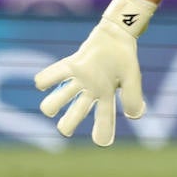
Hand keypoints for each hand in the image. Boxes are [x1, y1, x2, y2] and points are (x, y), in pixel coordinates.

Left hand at [34, 0, 153, 145]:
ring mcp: (79, 80)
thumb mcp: (132, 77)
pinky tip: (42, 84)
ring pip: (59, 99)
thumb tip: (134, 116)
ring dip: (52, 104)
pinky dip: (45, 80)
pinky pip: (53, 76)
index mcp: (106, 96)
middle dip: (67, 124)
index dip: (102, 132)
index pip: (104, 118)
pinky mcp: (71, 66)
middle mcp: (90, 91)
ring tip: (50, 109)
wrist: (117, 35)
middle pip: (75, 114)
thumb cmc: (125, 57)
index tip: (101, 142)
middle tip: (65, 129)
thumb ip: (133, 96)